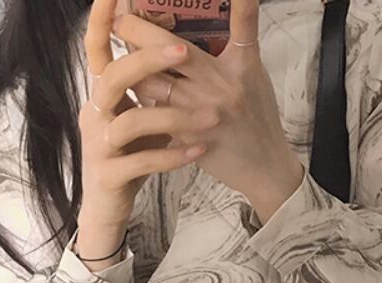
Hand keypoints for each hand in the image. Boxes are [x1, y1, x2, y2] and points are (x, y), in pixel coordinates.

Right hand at [77, 0, 218, 266]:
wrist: (107, 208)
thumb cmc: (130, 157)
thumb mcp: (141, 118)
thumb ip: (153, 90)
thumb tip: (182, 48)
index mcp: (102, 95)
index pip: (97, 49)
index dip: (103, 20)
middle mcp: (95, 114)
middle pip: (112, 77)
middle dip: (146, 60)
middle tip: (182, 50)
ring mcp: (99, 146)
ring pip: (130, 122)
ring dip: (172, 115)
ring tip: (212, 116)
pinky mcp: (110, 175)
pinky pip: (142, 162)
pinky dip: (172, 155)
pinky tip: (198, 151)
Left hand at [112, 0, 304, 222]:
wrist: (264, 168)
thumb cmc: (259, 118)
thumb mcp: (254, 76)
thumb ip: (234, 46)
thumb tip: (211, 16)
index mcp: (241, 66)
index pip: (242, 21)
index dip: (237, 1)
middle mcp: (221, 87)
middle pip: (172, 50)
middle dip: (138, 30)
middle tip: (119, 18)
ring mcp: (200, 114)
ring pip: (152, 84)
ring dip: (131, 68)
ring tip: (117, 54)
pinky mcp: (185, 137)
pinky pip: (153, 113)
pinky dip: (139, 99)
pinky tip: (127, 89)